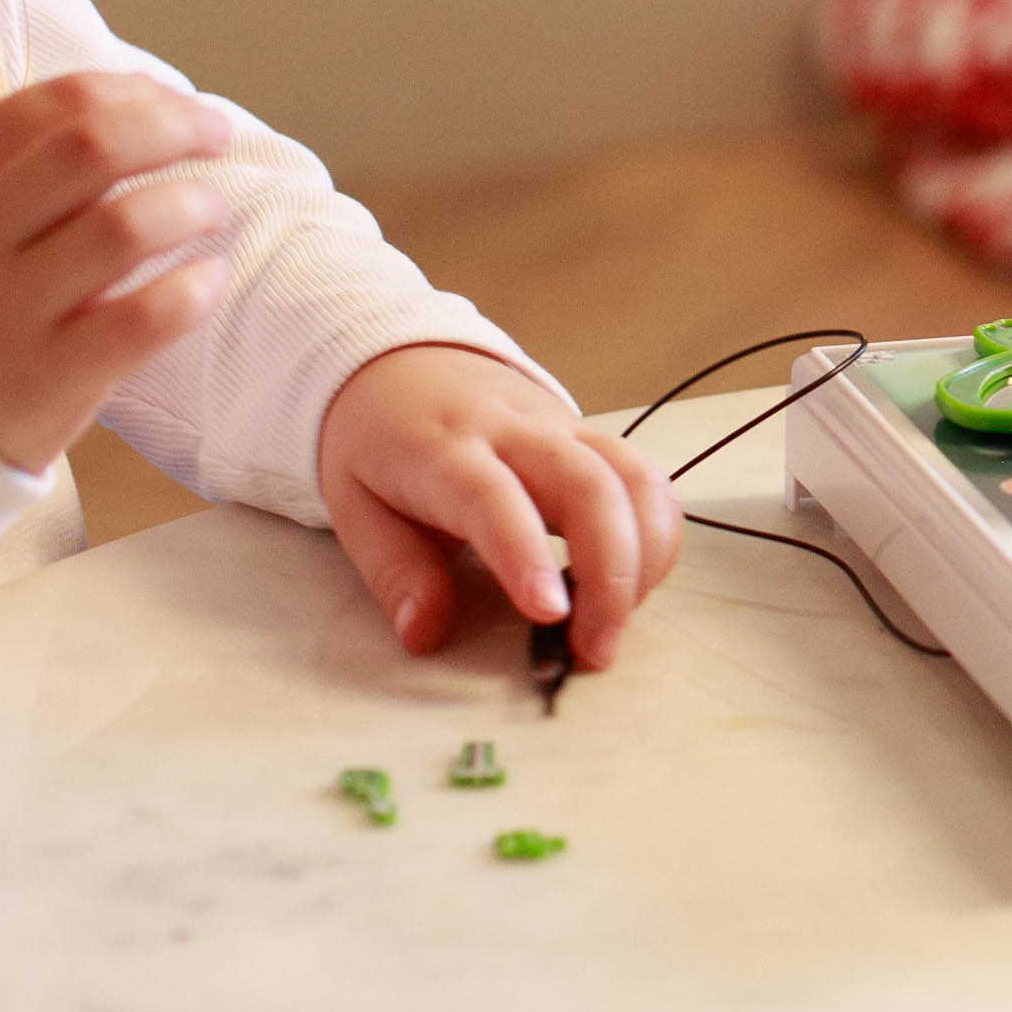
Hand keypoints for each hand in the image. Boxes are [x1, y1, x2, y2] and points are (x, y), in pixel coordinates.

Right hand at [0, 67, 237, 469]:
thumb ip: (26, 163)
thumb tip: (146, 100)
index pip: (53, 104)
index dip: (133, 91)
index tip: (177, 103)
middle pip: (93, 146)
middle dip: (175, 126)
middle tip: (218, 137)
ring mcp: (8, 309)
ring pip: (124, 227)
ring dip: (191, 204)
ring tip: (210, 210)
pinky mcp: (47, 375)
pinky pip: (142, 319)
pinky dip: (194, 289)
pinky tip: (210, 277)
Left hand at [316, 344, 681, 671]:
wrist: (401, 363)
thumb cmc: (377, 443)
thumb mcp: (354, 507)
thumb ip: (393, 572)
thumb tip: (424, 634)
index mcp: (444, 451)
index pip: (494, 497)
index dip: (525, 554)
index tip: (550, 615)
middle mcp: (516, 432)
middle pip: (589, 486)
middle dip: (610, 573)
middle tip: (595, 649)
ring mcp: (564, 428)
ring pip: (633, 478)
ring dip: (645, 557)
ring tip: (616, 623)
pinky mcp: (593, 435)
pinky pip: (646, 478)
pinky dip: (658, 533)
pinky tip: (635, 581)